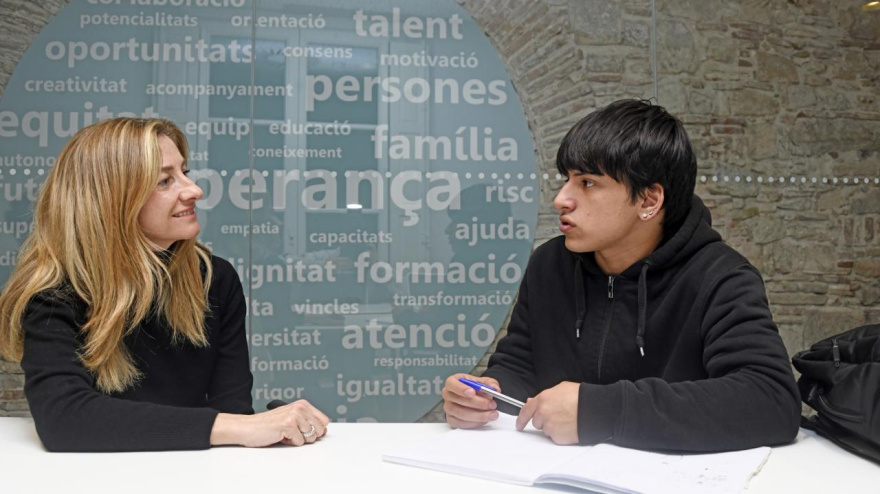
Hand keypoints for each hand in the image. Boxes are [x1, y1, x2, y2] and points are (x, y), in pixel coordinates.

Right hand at [211, 399, 329, 446]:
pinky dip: (290, 443)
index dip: (317, 430)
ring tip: (285, 434)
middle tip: (293, 433)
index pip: (324, 420)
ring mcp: (294, 415)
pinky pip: (299, 442)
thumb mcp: (292, 419)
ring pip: (310, 437)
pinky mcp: (288, 424)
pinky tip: (280, 436)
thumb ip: (308, 423)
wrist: (248, 427)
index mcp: (303, 404)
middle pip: (320, 430)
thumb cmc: (268, 425)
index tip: (305, 432)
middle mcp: (300, 407)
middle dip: (308, 436)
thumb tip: (324, 431)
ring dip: (298, 440)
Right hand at [441, 373, 500, 428]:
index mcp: (452, 382)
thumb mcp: (483, 382)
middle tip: (492, 404)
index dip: (461, 388)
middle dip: (477, 403)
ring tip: (492, 414)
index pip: (451, 384)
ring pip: (461, 413)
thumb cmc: (475, 388)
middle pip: (458, 400)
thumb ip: (490, 384)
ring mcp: (448, 408)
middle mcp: (448, 395)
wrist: (473, 397)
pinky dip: (474, 423)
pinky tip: (484, 420)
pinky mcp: (451, 419)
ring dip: (478, 415)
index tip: (472, 392)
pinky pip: (461, 424)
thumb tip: (495, 389)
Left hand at [516, 381, 578, 444]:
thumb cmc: (580, 396)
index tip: (519, 425)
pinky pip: (555, 437)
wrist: (594, 409)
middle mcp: (543, 413)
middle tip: (558, 416)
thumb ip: (544, 396)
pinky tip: (570, 426)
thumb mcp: (561, 388)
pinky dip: (561, 434)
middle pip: (536, 422)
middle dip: (544, 421)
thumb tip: (531, 401)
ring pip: (546, 430)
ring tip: (567, 419)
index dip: (521, 419)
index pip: (525, 411)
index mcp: (542, 399)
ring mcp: (549, 426)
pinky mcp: (557, 437)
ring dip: (553, 427)